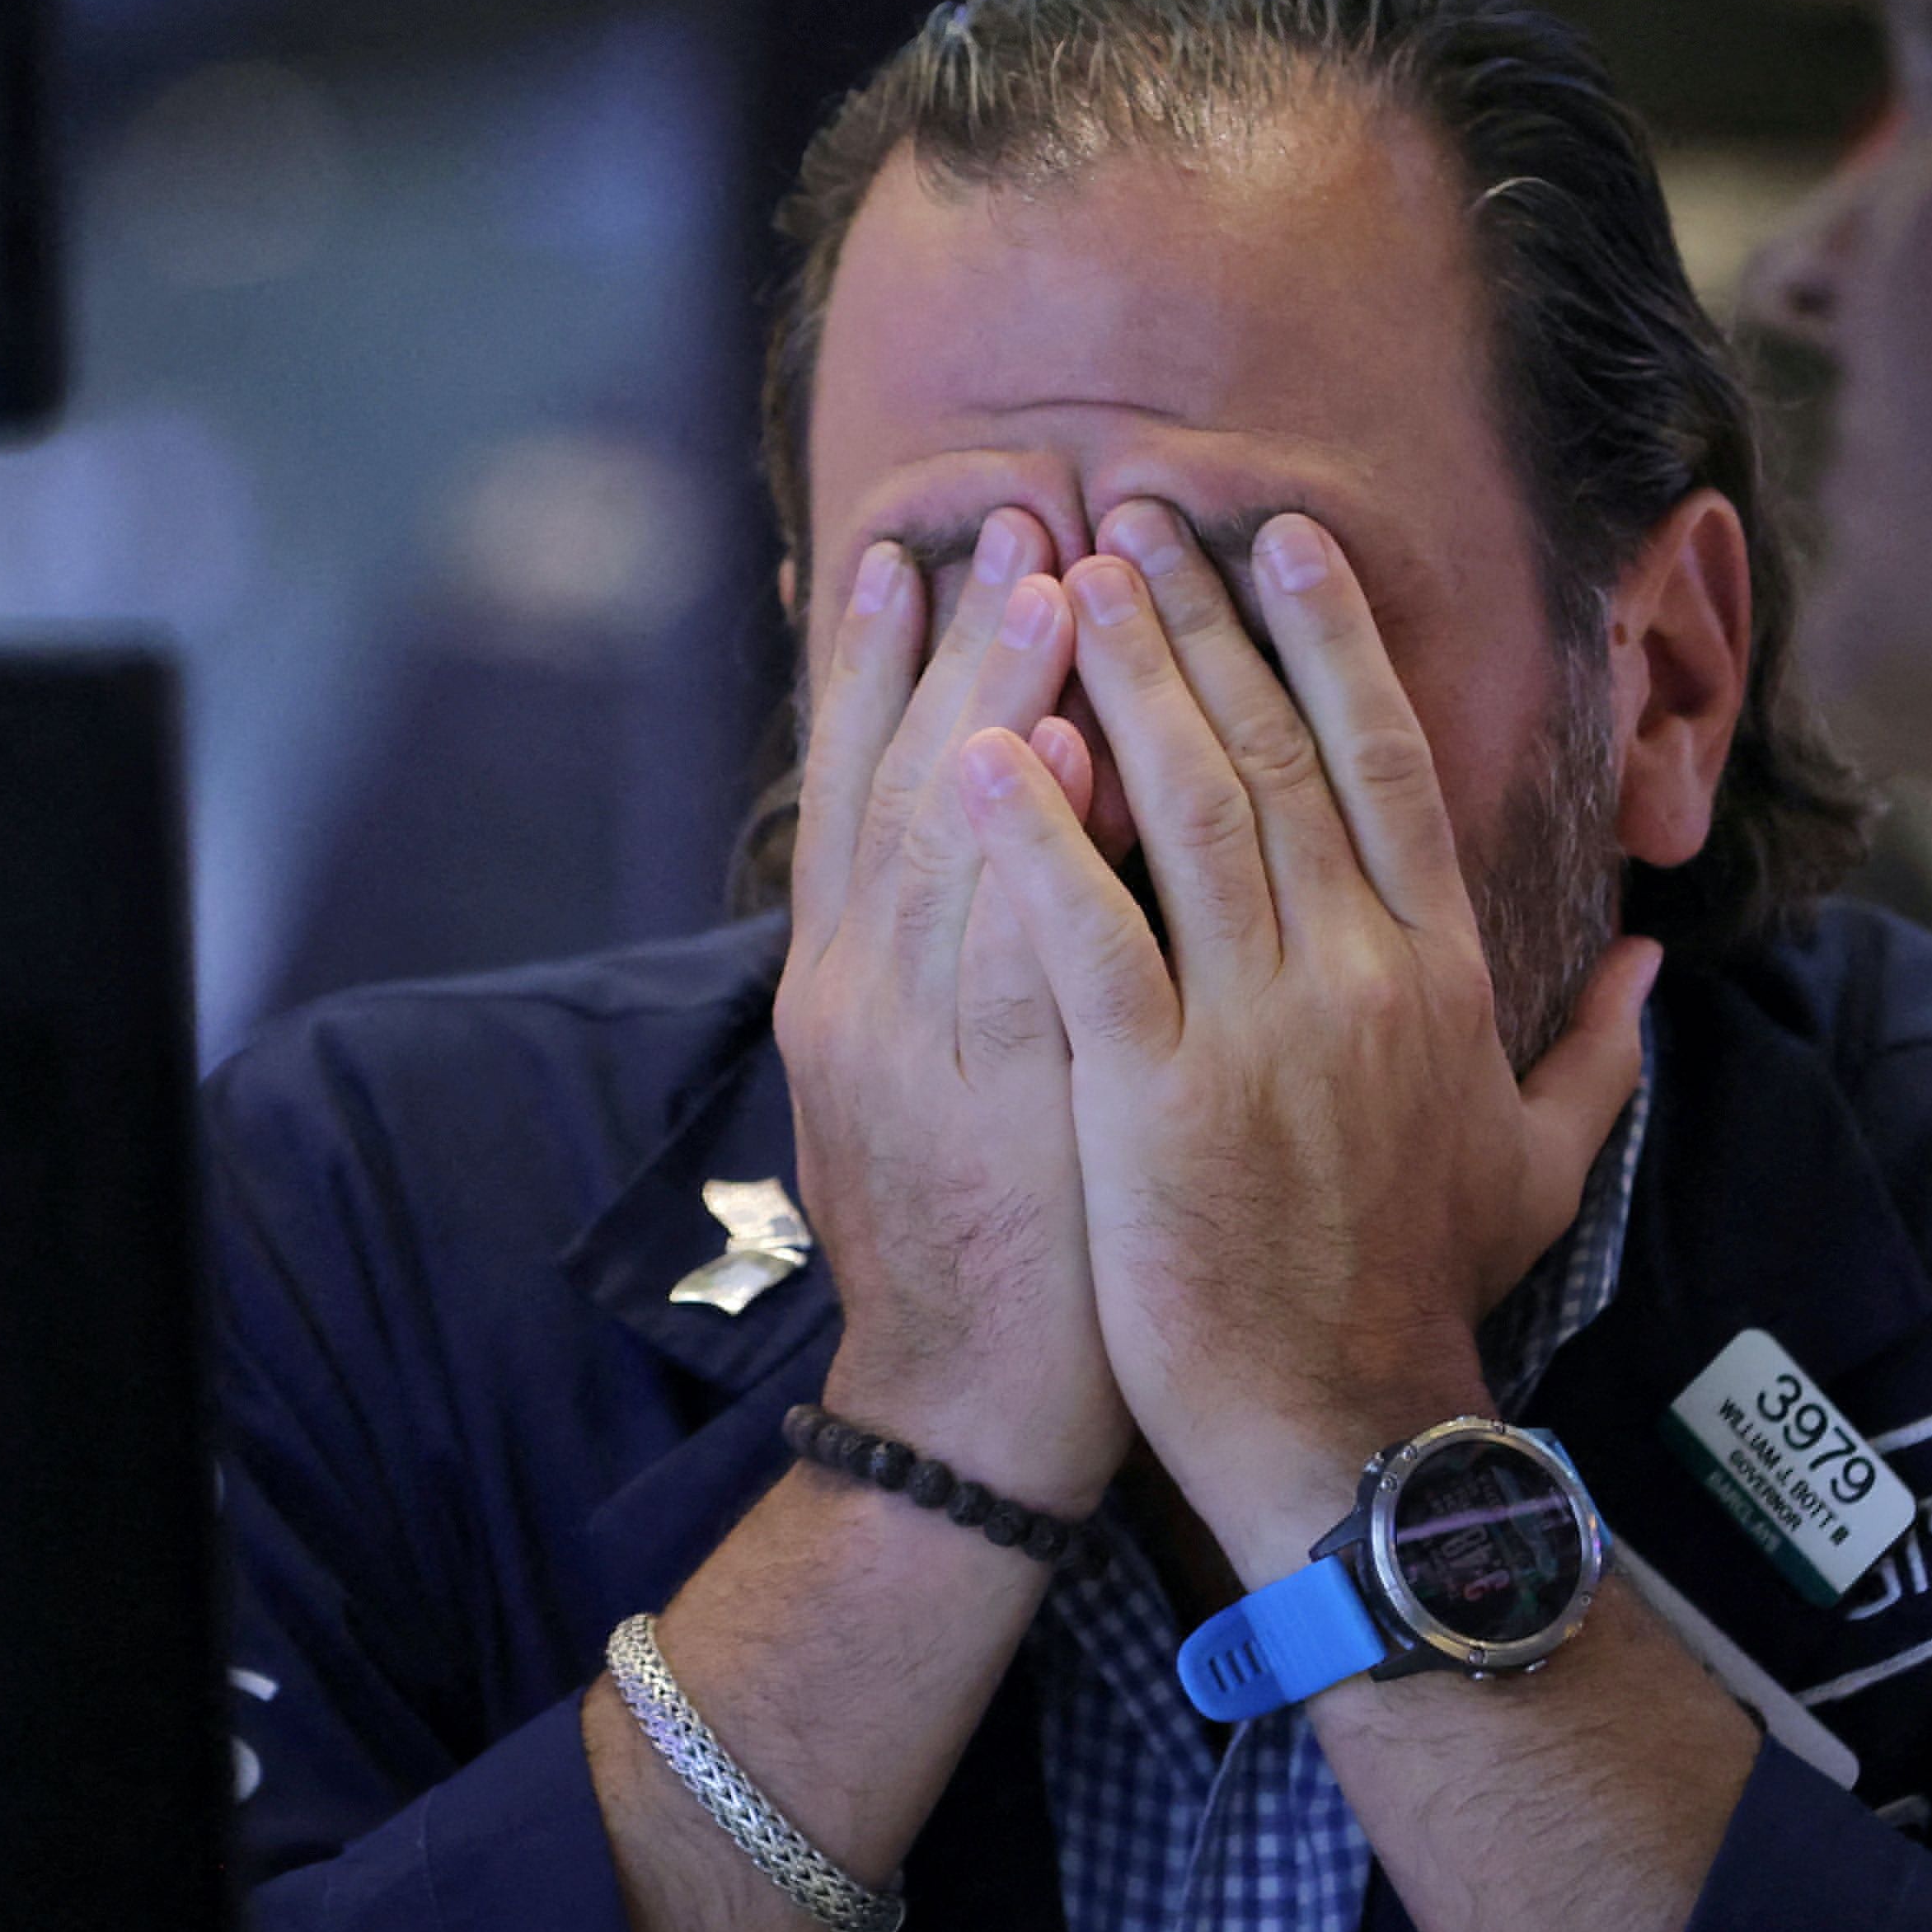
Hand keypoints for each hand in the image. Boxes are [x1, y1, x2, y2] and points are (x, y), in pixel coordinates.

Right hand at [775, 508, 1130, 1516]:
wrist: (965, 1414)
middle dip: (956, 645)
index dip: (878, 663)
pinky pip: (1026, 959)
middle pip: (902, 786)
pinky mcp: (1003, 1114)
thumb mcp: (928, 1076)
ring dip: (1002, 705)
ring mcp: (924, 1056)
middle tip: (1009, 518)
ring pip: (952, 848)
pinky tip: (1089, 756)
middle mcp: (861, 1000)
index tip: (911, 544)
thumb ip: (955, 946)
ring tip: (1052, 581)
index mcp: (842, 986)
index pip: (854, 789)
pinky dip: (1049, 855)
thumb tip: (1011, 805)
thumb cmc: (981, 1236)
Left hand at [952, 499, 1656, 1568]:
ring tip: (1061, 577)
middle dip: (1201, 620)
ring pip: (1188, 812)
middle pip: (1274, 753)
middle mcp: (1357, 973)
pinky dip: (1036, 839)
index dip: (1330, 639)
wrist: (1349, 1431)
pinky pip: (1087, 938)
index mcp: (1440, 970)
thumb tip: (1652, 961)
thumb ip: (1601, 1049)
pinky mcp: (1155, 1096)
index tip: (1280, 540)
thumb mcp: (1541, 1162)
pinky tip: (981, 753)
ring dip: (1123, 681)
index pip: (1384, 763)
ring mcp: (1257, 1029)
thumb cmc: (1430, 1294)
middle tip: (1134, 513)